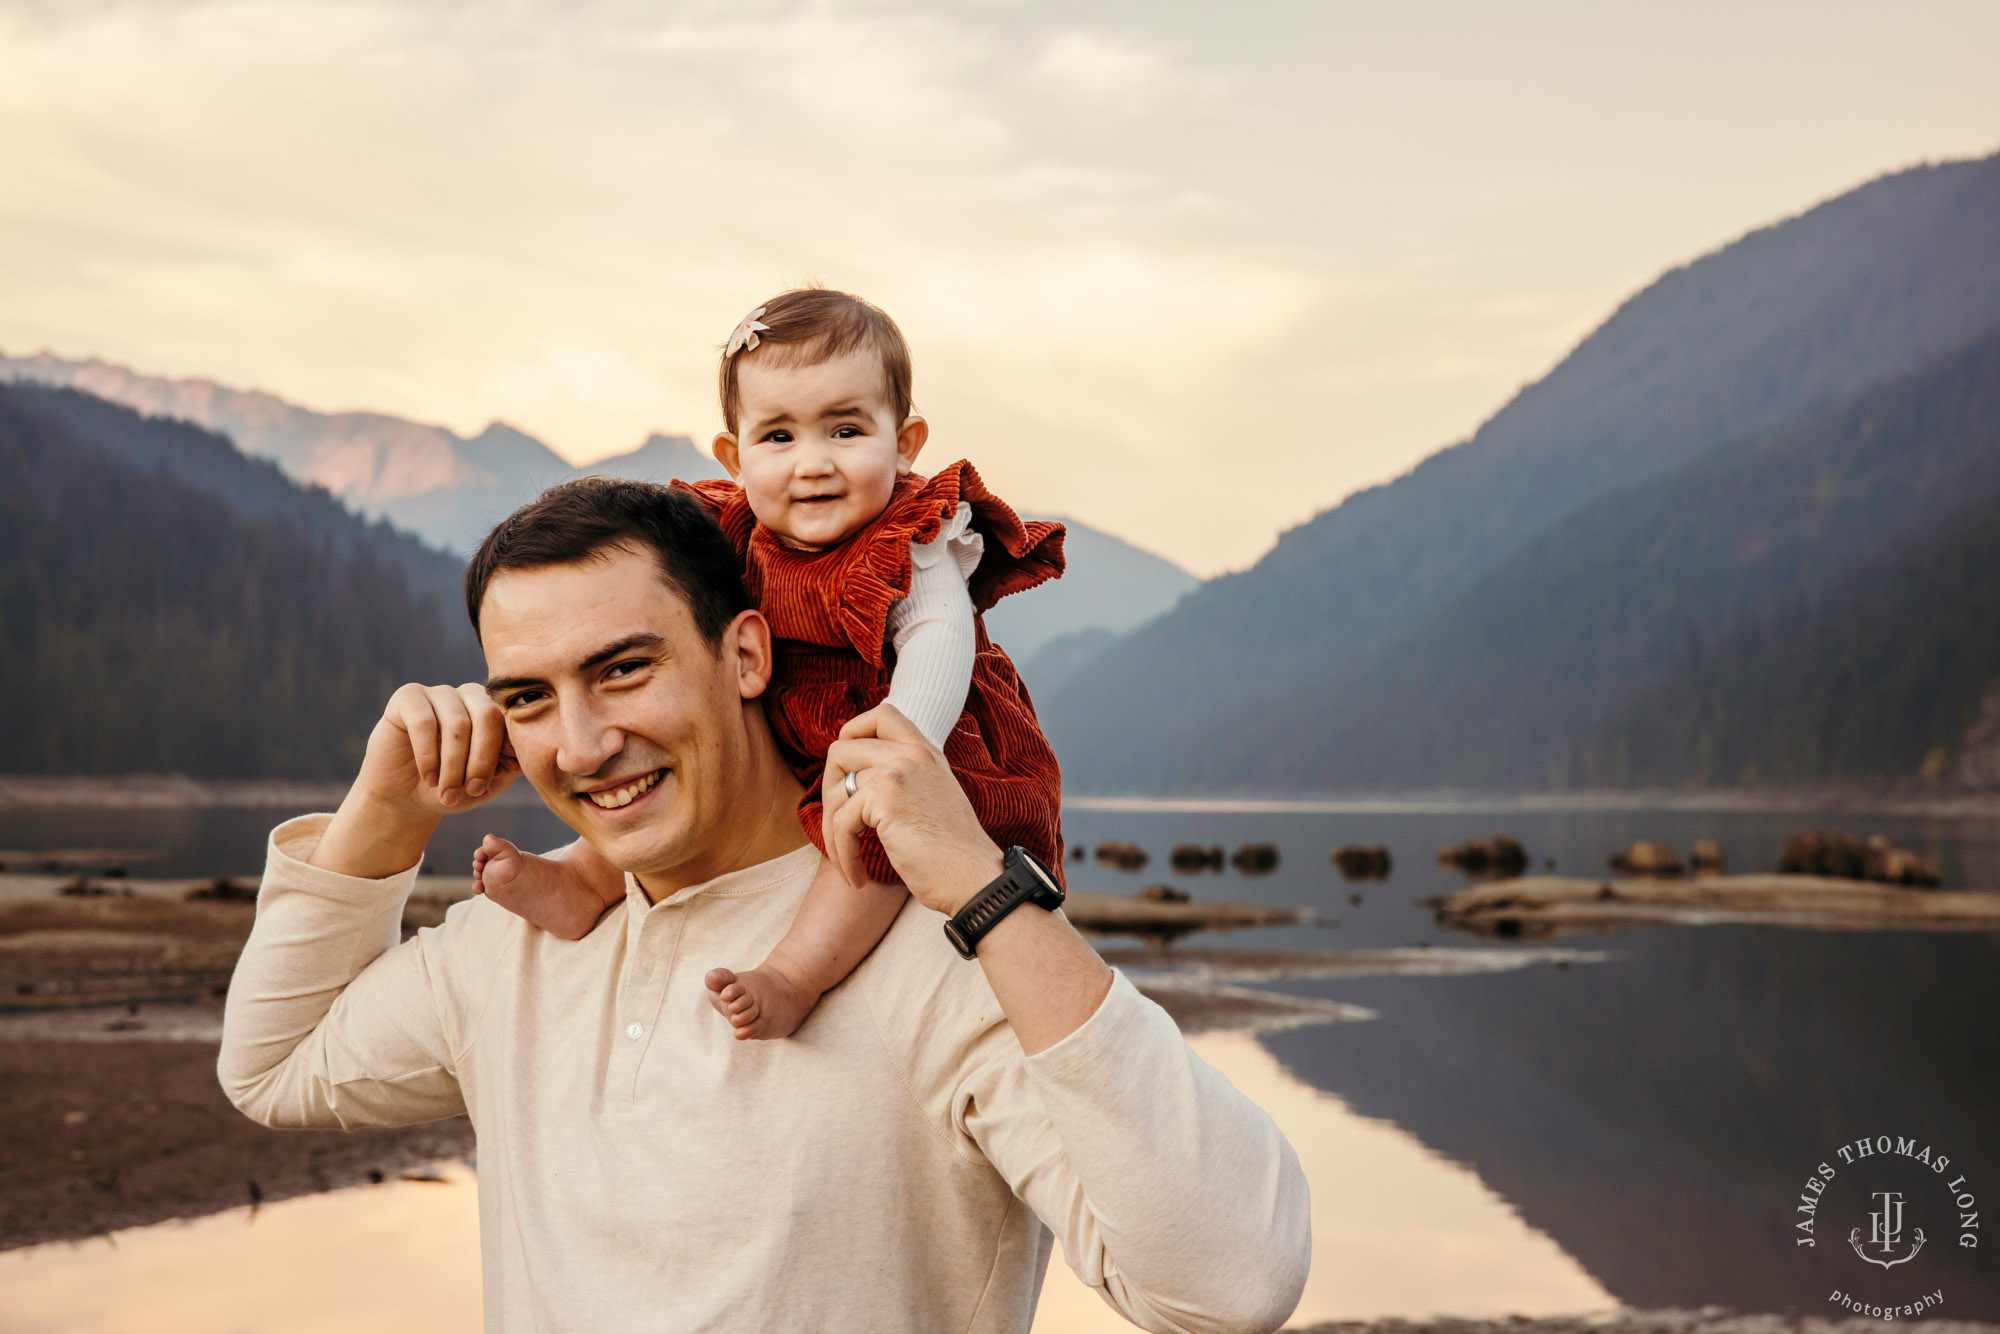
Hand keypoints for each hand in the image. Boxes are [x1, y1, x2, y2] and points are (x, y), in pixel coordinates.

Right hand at [311, 683, 519, 879]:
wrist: (407, 798)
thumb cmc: (452, 788)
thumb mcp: (487, 784)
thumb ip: (508, 767)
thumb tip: (519, 753)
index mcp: (493, 709)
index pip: (509, 720)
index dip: (505, 752)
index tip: (499, 779)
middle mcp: (468, 695)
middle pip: (487, 715)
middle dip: (481, 759)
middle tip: (471, 790)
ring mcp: (438, 692)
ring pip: (457, 723)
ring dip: (453, 765)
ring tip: (447, 792)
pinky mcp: (407, 697)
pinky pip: (424, 722)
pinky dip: (429, 755)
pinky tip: (428, 777)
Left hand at [822, 704, 1002, 916]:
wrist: (975, 878)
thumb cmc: (952, 854)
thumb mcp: (932, 800)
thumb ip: (904, 781)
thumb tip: (855, 783)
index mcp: (925, 752)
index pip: (881, 714)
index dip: (852, 733)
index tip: (848, 772)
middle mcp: (912, 754)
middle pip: (841, 749)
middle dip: (829, 793)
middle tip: (841, 829)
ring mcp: (898, 771)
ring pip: (835, 791)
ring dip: (832, 834)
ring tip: (848, 864)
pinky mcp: (885, 797)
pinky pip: (840, 823)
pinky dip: (842, 855)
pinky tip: (856, 877)